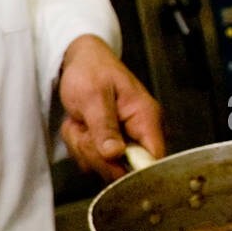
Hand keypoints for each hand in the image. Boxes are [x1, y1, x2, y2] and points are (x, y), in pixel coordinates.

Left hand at [58, 35, 165, 180]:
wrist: (81, 61)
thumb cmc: (92, 71)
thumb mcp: (94, 96)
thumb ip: (105, 127)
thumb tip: (115, 154)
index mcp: (146, 118)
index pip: (153, 159)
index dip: (131, 169)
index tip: (107, 156)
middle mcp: (140, 133)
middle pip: (122, 169)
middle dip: (94, 152)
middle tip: (84, 127)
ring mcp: (124, 141)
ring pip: (102, 166)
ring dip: (82, 146)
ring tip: (81, 122)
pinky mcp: (109, 146)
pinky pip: (91, 160)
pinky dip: (78, 145)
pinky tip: (80, 126)